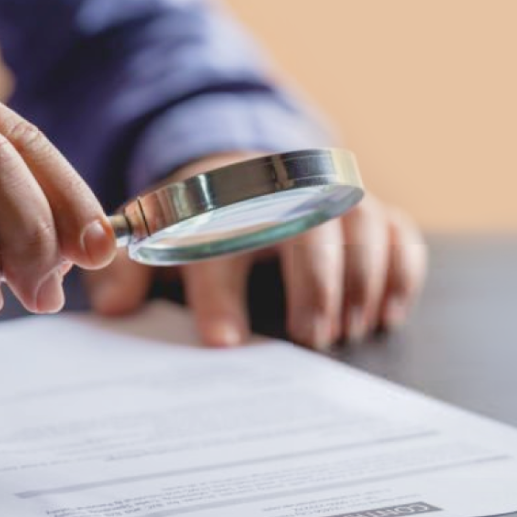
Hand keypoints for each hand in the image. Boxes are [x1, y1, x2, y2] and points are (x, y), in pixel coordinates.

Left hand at [84, 153, 426, 349]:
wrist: (242, 176)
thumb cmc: (197, 224)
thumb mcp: (155, 239)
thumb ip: (127, 270)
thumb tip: (114, 309)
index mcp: (224, 198)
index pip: (222, 238)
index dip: (219, 291)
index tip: (222, 341)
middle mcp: (286, 190)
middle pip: (308, 226)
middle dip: (312, 284)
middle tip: (308, 340)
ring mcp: (334, 198)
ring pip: (363, 225)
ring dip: (361, 279)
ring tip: (347, 331)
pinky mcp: (373, 212)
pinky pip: (401, 234)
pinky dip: (401, 271)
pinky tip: (386, 313)